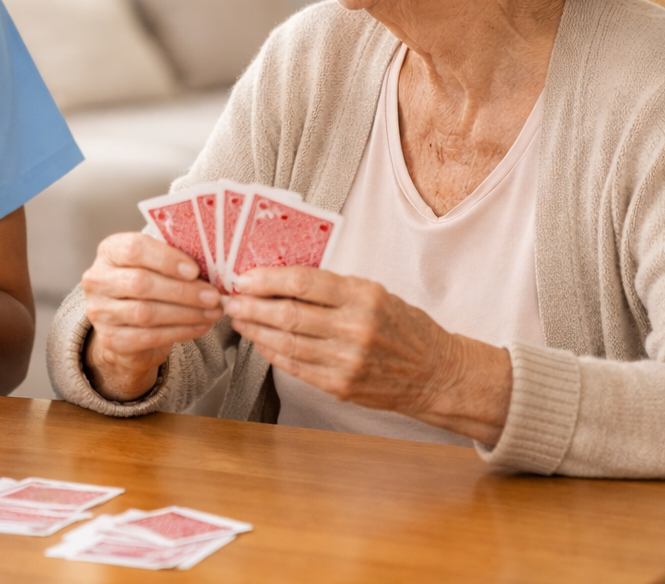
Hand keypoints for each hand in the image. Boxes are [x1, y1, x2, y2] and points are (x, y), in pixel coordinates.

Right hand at [80, 232, 222, 401]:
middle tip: (213, 295)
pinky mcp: (111, 339)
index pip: (135, 249)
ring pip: (146, 313)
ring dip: (186, 313)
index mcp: (110, 251)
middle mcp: (98, 279)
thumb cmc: (148, 283)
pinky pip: (149, 337)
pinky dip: (180, 332)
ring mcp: (100, 312)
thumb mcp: (155, 263)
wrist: (127, 323)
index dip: (167, 259)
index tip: (195, 270)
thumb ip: (175, 259)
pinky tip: (200, 326)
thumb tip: (213, 265)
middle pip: (141, 284)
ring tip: (212, 312)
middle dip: (183, 291)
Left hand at [225, 266, 511, 443]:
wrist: (434, 373)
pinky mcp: (339, 386)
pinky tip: (260, 342)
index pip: (304, 282)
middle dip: (251, 306)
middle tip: (230, 300)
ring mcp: (346, 361)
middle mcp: (355, 328)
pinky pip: (294, 367)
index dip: (267, 279)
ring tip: (239, 320)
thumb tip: (280, 280)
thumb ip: (332, 288)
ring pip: (286, 343)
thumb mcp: (375, 294)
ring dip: (255, 331)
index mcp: (364, 297)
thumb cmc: (403, 327)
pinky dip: (272, 353)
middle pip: (288, 314)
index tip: (244, 277)